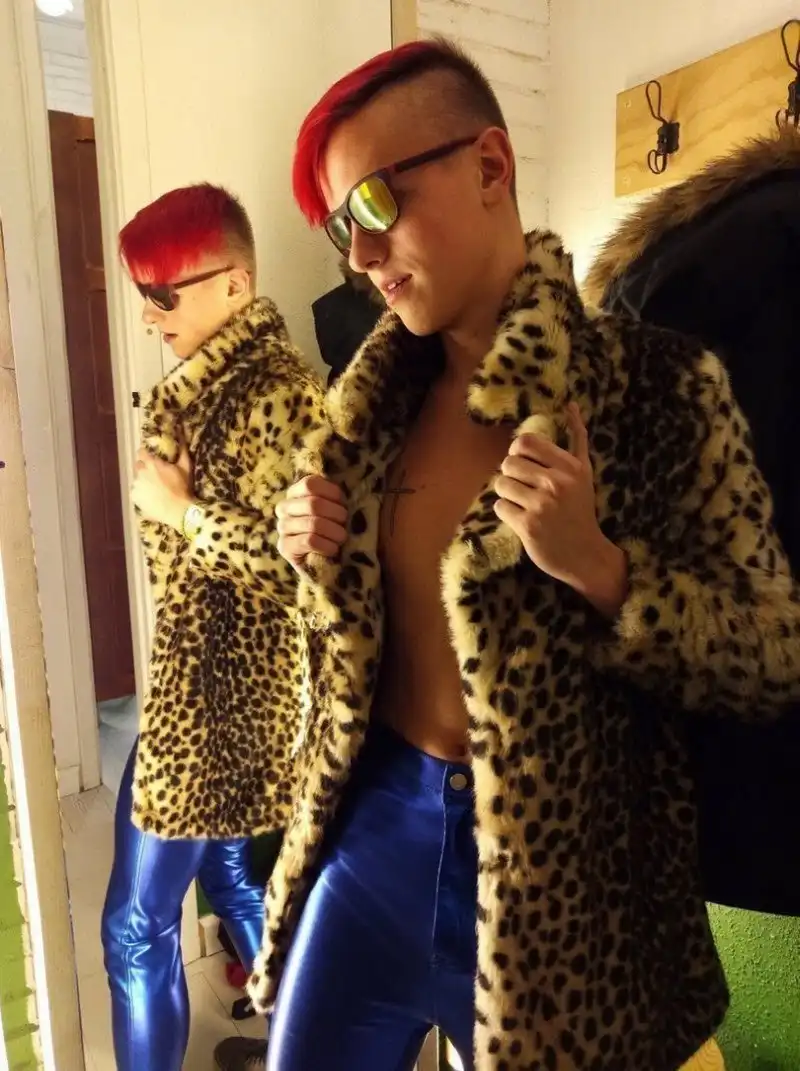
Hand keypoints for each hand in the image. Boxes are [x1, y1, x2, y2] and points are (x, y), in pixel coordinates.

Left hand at [131, 445, 193, 530]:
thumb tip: (182, 436)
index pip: (141, 452)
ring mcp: (136, 486)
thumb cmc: (182, 488)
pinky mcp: (134, 497)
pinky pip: (136, 493)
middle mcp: (140, 473)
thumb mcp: (185, 468)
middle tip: (155, 475)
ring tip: (154, 490)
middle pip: (138, 466)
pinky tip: (151, 498)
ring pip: (137, 480)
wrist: (177, 511)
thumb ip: (182, 451)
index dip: (145, 455)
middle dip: (144, 468)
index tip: (151, 458)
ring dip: (143, 482)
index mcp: (151, 464)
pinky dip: (141, 494)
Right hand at [276, 475, 347, 571]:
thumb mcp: (335, 508)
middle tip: (345, 524)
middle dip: (337, 514)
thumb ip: (335, 496)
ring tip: (341, 538)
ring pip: (313, 523)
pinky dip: (327, 545)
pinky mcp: (284, 547)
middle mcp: (284, 507)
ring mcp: (282, 527)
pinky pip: (310, 541)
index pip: (311, 484)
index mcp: (295, 492)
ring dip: (335, 532)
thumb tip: (345, 488)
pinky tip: (333, 549)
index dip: (333, 493)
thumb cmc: (334, 529)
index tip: (344, 504)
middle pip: (313, 504)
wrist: (327, 563)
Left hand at [493, 403, 626, 617]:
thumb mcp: (584, 472)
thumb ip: (576, 438)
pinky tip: (521, 519)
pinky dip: (506, 512)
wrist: (586, 554)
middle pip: (509, 462)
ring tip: (522, 503)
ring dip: (507, 494)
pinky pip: (500, 506)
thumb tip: (571, 405)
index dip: (517, 451)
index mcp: (571, 467)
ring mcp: (542, 505)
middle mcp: (557, 483)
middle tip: (525, 488)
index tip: (525, 464)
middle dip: (512, 475)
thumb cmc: (580, 510)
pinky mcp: (528, 526)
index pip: (526, 442)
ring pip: (501, 484)